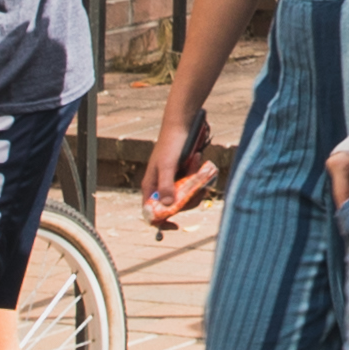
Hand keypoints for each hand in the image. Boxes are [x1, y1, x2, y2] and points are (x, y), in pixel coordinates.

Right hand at [144, 109, 219, 226]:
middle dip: (188, 198)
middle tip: (198, 187)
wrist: (182, 123)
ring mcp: (172, 179)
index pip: (151, 212)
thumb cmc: (171, 143)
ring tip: (196, 162)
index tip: (176, 226)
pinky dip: (197, 175)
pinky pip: (192, 182)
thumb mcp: (168, 165)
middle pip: (174, 206)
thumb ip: (167, 185)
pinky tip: (198, 159)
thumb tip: (168, 207)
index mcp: (150, 185)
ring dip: (195, 183)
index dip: (162, 222)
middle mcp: (160, 185)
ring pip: (186, 194)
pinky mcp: (183, 173)